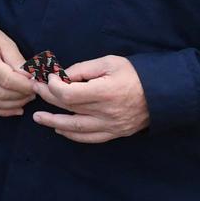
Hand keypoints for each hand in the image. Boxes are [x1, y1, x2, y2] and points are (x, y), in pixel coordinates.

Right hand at [0, 22, 35, 116]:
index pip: (7, 80)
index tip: (37, 85)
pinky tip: (16, 108)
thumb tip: (30, 78)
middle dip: (22, 96)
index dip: (25, 86)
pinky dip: (2, 111)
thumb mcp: (4, 41)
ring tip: (27, 98)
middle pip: (2, 93)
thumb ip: (17, 60)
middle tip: (35, 92)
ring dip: (14, 104)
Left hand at [31, 55, 149, 142]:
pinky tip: (60, 129)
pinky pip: (90, 137)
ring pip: (76, 127)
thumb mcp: (109, 63)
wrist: (165, 92)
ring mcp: (112, 125)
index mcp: (105, 92)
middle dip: (48, 98)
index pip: (68, 94)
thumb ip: (83, 69)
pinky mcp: (116, 132)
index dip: (53, 86)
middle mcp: (107, 112)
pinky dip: (73, 135)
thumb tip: (62, 76)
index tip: (48, 78)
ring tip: (38, 118)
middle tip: (35, 90)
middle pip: (69, 108)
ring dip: (54, 122)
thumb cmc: (136, 73)